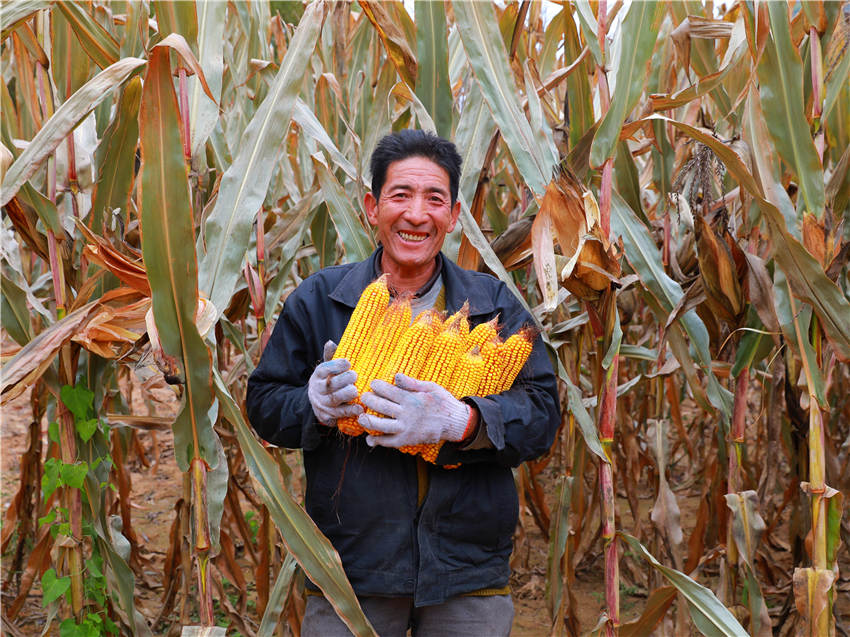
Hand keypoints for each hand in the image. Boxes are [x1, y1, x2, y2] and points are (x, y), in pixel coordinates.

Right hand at [307, 341, 362, 425]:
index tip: (348, 362)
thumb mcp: (327, 369)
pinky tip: (360, 408)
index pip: (323, 369)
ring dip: (345, 396)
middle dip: (342, 380)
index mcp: (317, 376)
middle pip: (328, 386)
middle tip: (354, 376)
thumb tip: (330, 342)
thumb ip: (331, 356)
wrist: (317, 402)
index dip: (334, 366)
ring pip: (333, 400)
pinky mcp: (327, 415)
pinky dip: (349, 412)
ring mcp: (321, 404)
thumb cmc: (328, 380)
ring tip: (356, 391)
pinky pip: (338, 414)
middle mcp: (317, 390)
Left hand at [358, 374, 472, 447]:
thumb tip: (396, 376)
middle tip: (363, 397)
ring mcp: (406, 428)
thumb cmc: (442, 402)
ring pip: (381, 425)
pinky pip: (389, 442)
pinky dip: (378, 441)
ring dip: (368, 421)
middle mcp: (406, 414)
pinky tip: (370, 439)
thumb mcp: (431, 387)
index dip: (377, 386)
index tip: (372, 384)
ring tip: (361, 417)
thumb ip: (412, 383)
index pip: (388, 391)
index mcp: (411, 399)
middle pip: (381, 406)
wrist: (454, 423)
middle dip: (369, 400)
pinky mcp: (407, 440)